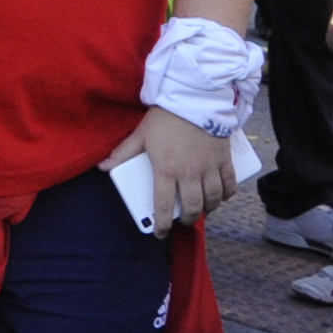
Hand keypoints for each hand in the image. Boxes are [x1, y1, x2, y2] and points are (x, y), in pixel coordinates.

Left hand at [97, 106, 239, 230]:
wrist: (194, 99)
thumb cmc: (165, 117)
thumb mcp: (140, 135)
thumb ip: (122, 153)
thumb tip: (103, 168)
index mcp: (166, 169)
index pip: (162, 205)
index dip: (161, 224)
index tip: (159, 233)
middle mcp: (189, 173)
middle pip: (191, 206)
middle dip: (186, 218)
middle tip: (182, 220)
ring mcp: (209, 167)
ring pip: (212, 199)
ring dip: (207, 209)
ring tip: (200, 210)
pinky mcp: (224, 159)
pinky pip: (229, 184)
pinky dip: (227, 194)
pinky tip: (221, 197)